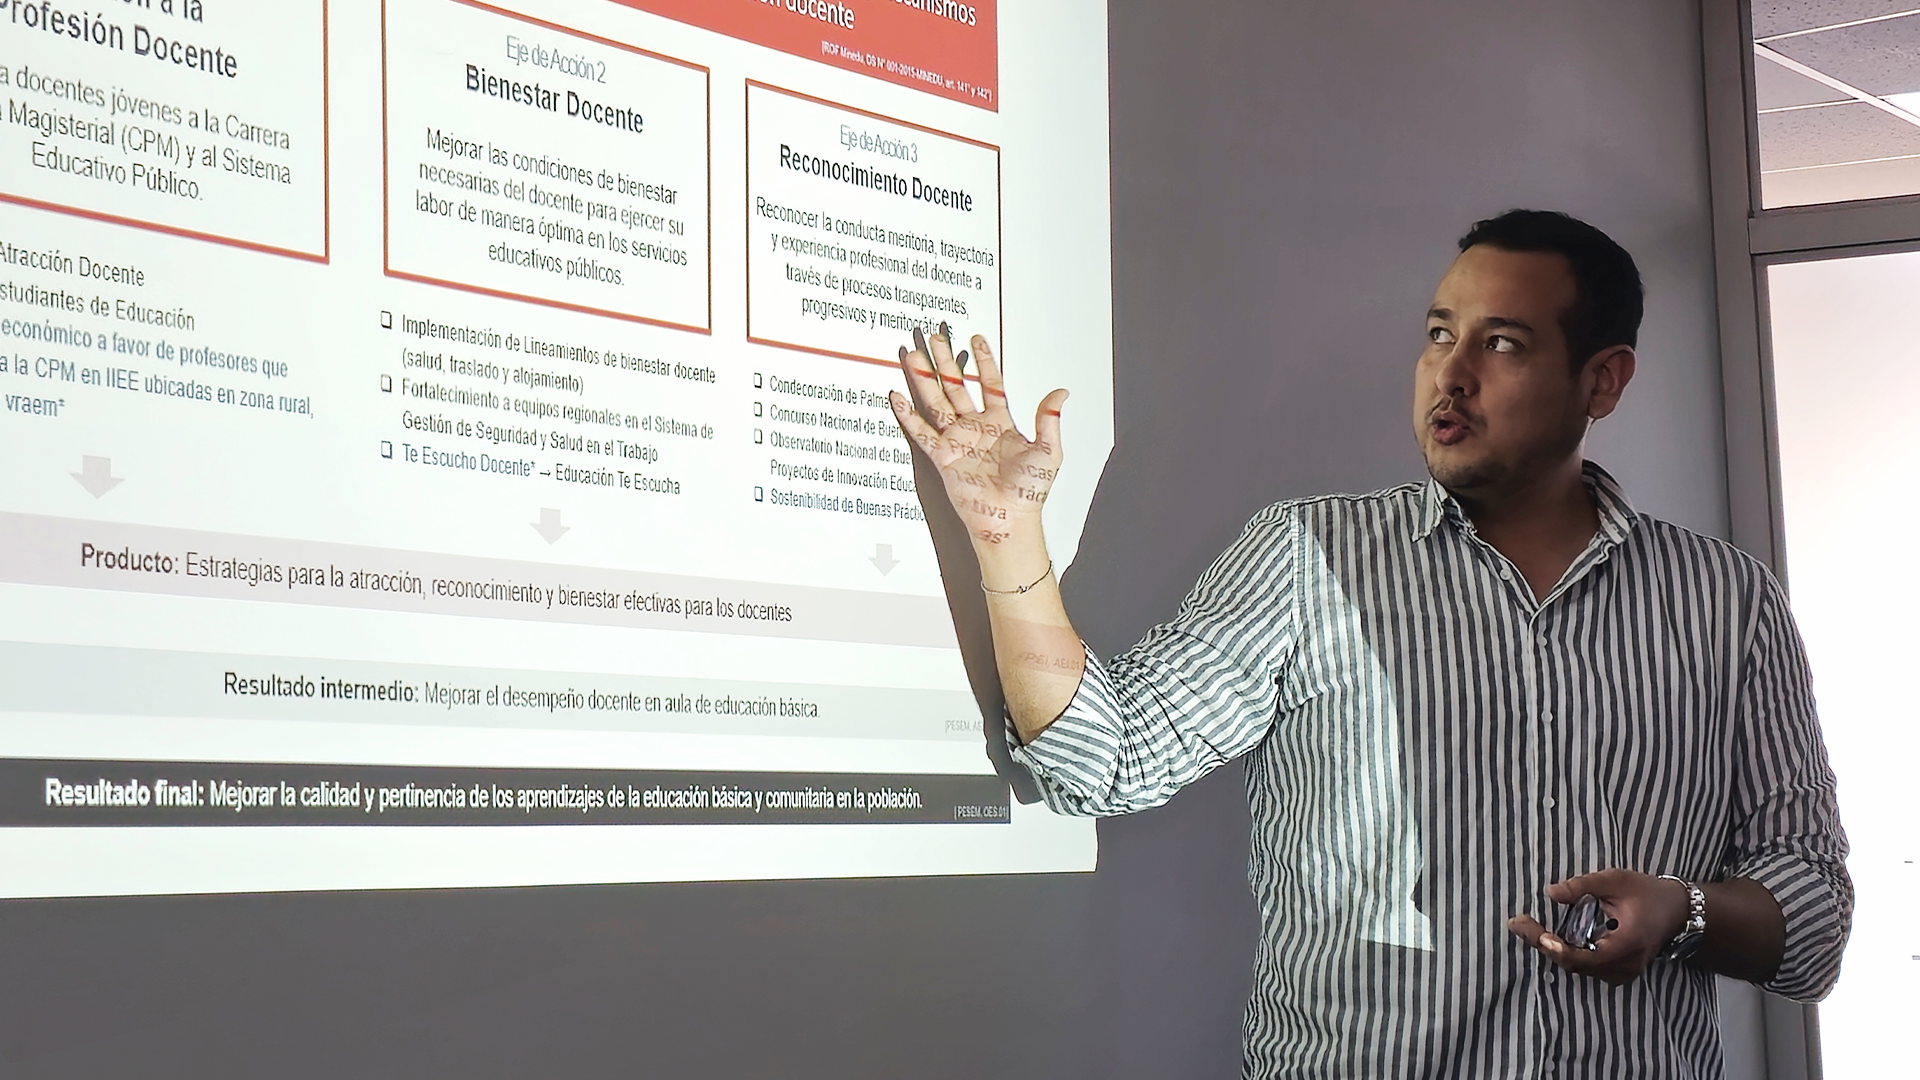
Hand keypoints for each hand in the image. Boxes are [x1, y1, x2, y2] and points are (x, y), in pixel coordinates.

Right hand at [890, 325, 1067, 554]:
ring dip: (925, 380)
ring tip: (914, 357)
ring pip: (937, 402)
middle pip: (957, 387)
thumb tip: (1061, 392)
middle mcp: (977, 428)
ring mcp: (958, 441)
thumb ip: (1049, 419)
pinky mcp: (943, 457)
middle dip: (946, 362)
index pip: (990, 384)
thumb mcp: (1048, 451)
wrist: (1009, 519)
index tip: (977, 339)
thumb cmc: (1029, 492)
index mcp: (1001, 423)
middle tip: (935, 339)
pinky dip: (909, 415)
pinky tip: (899, 398)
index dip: (984, 361)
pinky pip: (922, 432)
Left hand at [1507, 869, 1689, 986]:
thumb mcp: (1615, 881)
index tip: (1535, 933)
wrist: (1679, 912)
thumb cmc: (1648, 893)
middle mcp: (1625, 965)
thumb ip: (1582, 886)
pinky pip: (1589, 969)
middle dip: (1545, 945)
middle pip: (1576, 965)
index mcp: (1626, 944)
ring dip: (1555, 950)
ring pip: (1581, 969)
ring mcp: (1624, 972)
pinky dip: (1569, 954)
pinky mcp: (1621, 971)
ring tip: (1528, 928)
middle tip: (1518, 924)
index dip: (1556, 948)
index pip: (1585, 957)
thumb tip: (1549, 893)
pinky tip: (1551, 938)